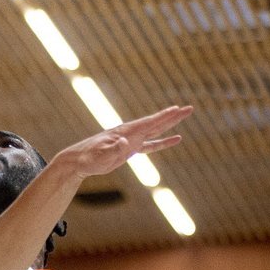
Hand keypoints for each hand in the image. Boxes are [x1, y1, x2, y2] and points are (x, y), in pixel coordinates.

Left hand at [52, 105, 191, 179]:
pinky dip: (164, 142)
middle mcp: (132, 133)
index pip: (150, 123)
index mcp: (127, 132)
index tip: (178, 109)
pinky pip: (151, 145)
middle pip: (157, 123)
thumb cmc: (89, 158)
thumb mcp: (101, 155)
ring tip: (183, 116)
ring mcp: (132, 140)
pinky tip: (174, 139)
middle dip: (173, 116)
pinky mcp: (131, 149)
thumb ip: (114, 149)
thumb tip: (126, 143)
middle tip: (189, 108)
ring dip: (171, 125)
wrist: (79, 161)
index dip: (165, 116)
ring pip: (156, 131)